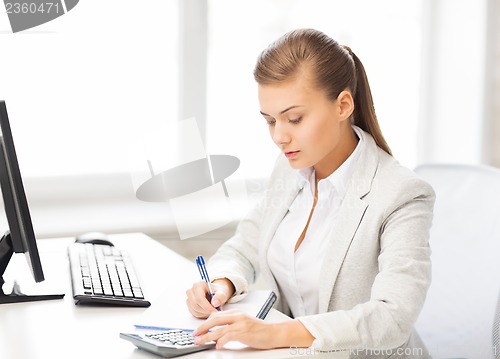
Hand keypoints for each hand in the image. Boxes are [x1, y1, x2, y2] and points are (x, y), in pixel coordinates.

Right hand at [186, 278, 233, 317]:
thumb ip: (220, 296)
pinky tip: (208, 311)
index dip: (207, 307)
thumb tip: (214, 303)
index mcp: (198, 285)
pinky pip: (194, 313)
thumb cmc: (218, 292)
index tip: (215, 311)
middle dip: (206, 311)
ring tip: (213, 310)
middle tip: (215, 311)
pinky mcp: (189, 305)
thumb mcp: (222, 292)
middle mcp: (191, 291)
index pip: (199, 298)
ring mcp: (189, 298)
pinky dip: (202, 315)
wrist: (215, 293)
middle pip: (195, 305)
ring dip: (205, 313)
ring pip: (195, 310)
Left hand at [193, 311, 315, 349]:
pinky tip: (217, 346)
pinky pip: (228, 337)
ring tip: (200, 342)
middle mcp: (237, 316)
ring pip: (219, 329)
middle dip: (202, 327)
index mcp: (236, 312)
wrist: (274, 333)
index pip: (216, 315)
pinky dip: (220, 342)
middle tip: (194, 334)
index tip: (199, 329)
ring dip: (207, 337)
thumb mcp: (244, 323)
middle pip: (214, 320)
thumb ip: (232, 324)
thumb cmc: (260, 330)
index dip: (205, 322)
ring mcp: (240, 324)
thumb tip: (217, 332)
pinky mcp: (244, 333)